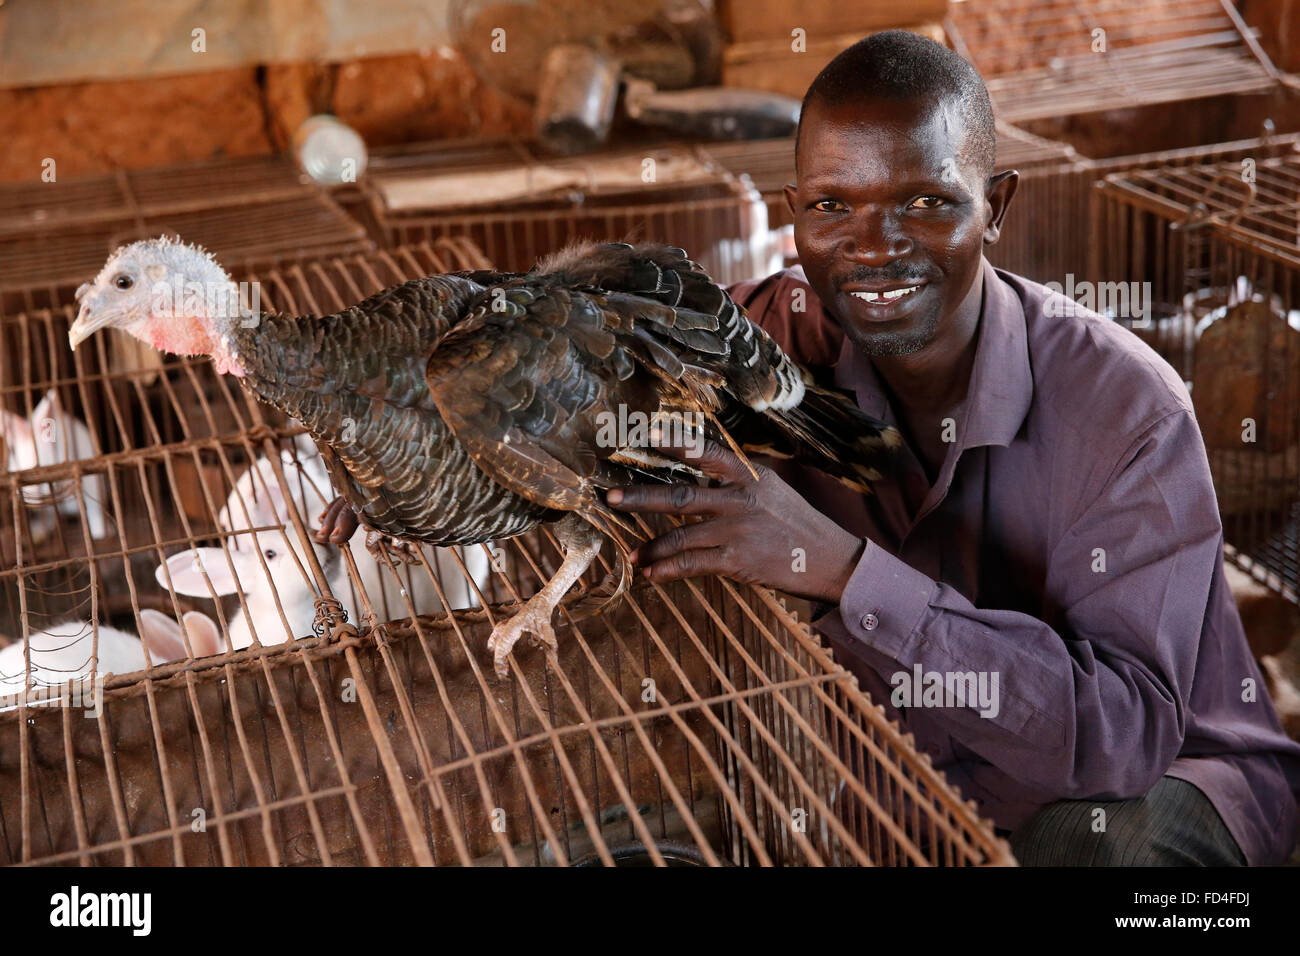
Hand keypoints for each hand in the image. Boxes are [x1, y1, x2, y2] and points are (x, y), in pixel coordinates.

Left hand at [605, 437, 865, 603]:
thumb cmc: (795, 523)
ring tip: (633, 555)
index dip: (675, 444)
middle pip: (680, 496)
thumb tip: (698, 472)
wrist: (830, 559)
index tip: (645, 434)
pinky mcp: (737, 562)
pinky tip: (652, 574)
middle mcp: (740, 499)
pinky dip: (668, 570)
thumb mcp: (772, 489)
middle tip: (611, 497)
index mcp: (749, 475)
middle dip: (641, 497)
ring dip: (652, 547)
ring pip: (680, 536)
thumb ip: (737, 480)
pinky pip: (692, 564)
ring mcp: (737, 531)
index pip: (706, 454)